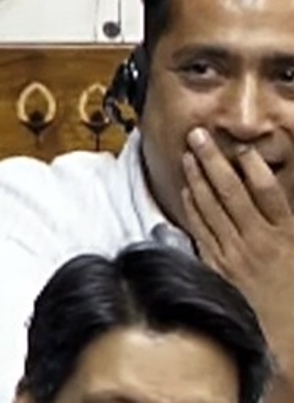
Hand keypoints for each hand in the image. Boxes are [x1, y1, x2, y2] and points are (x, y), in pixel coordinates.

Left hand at [178, 128, 293, 353]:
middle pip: (232, 192)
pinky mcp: (219, 265)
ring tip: (188, 154)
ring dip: (198, 178)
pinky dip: (192, 208)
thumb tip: (278, 196)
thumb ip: (287, 221)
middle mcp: (259, 241)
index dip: (254, 167)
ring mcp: (235, 253)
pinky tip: (186, 191)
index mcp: (287, 235)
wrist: (286, 335)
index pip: (269, 192)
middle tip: (198, 135)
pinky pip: (201, 230)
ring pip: (211, 207)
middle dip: (213, 160)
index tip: (243, 148)